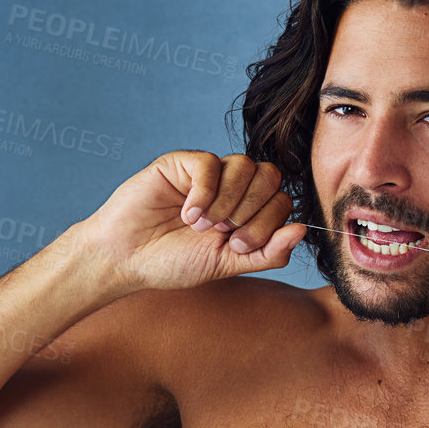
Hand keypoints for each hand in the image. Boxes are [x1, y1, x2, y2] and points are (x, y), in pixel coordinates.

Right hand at [81, 151, 306, 292]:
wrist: (126, 259)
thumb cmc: (173, 262)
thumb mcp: (228, 264)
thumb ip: (268, 252)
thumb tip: (302, 230)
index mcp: (247, 211)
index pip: (282, 200)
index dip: (267, 223)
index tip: (235, 244)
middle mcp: (231, 188)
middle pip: (270, 176)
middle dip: (253, 210)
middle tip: (225, 233)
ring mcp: (207, 173)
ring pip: (245, 165)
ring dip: (228, 201)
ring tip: (202, 225)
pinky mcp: (181, 163)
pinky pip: (209, 163)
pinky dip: (203, 193)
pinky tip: (187, 214)